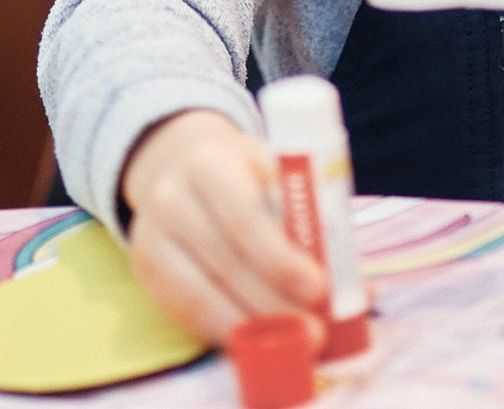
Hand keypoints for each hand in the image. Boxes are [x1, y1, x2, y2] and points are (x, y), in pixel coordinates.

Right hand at [119, 109, 325, 345]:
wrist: (178, 163)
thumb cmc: (244, 173)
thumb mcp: (273, 170)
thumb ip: (306, 216)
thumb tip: (358, 285)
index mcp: (210, 161)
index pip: (243, 216)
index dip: (279, 259)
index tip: (317, 288)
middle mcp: (170, 196)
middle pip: (225, 262)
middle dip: (275, 305)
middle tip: (316, 331)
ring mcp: (150, 236)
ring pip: (202, 296)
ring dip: (254, 327)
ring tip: (294, 341)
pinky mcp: (146, 272)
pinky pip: (186, 313)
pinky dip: (226, 331)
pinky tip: (258, 339)